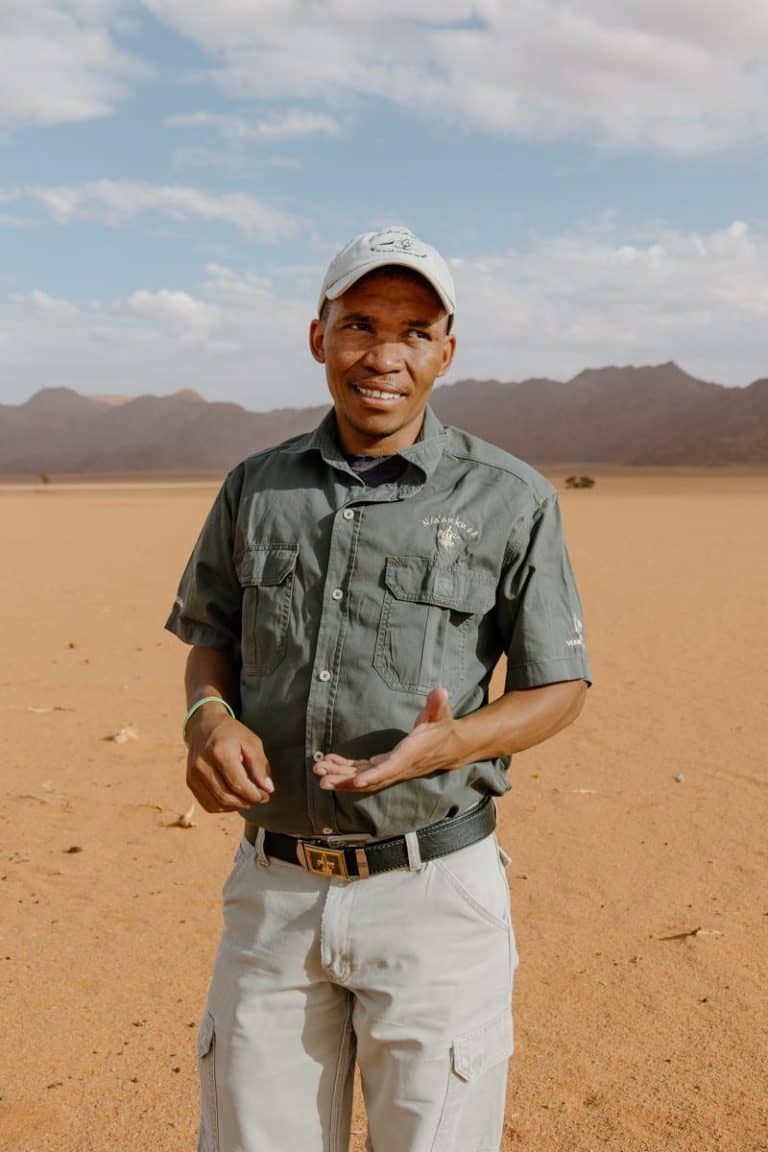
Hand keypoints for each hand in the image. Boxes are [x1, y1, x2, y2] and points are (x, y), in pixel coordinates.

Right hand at [186, 705, 273, 811]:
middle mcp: (203, 764)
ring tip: (248, 799)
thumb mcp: (251, 742)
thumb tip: (267, 789)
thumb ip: (260, 766)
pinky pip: (208, 804)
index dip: (254, 795)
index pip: (238, 784)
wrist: (204, 725)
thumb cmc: (231, 733)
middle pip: (227, 797)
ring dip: (236, 807)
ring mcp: (193, 774)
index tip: (265, 795)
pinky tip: (234, 800)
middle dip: (247, 802)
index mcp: (220, 751)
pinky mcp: (190, 781)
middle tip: (260, 798)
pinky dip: (224, 807)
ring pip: (217, 804)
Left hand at [312, 687, 457, 792]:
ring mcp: (390, 768)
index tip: (356, 781)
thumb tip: (440, 691)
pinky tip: (328, 761)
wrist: (448, 747)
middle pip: (369, 778)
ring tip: (319, 771)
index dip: (374, 775)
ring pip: (363, 777)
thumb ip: (437, 704)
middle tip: (322, 778)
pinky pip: (362, 771)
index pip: (390, 768)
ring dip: (340, 776)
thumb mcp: (441, 714)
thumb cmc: (441, 728)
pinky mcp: (384, 766)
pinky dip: (345, 768)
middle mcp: (398, 766)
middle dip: (346, 779)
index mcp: (409, 754)